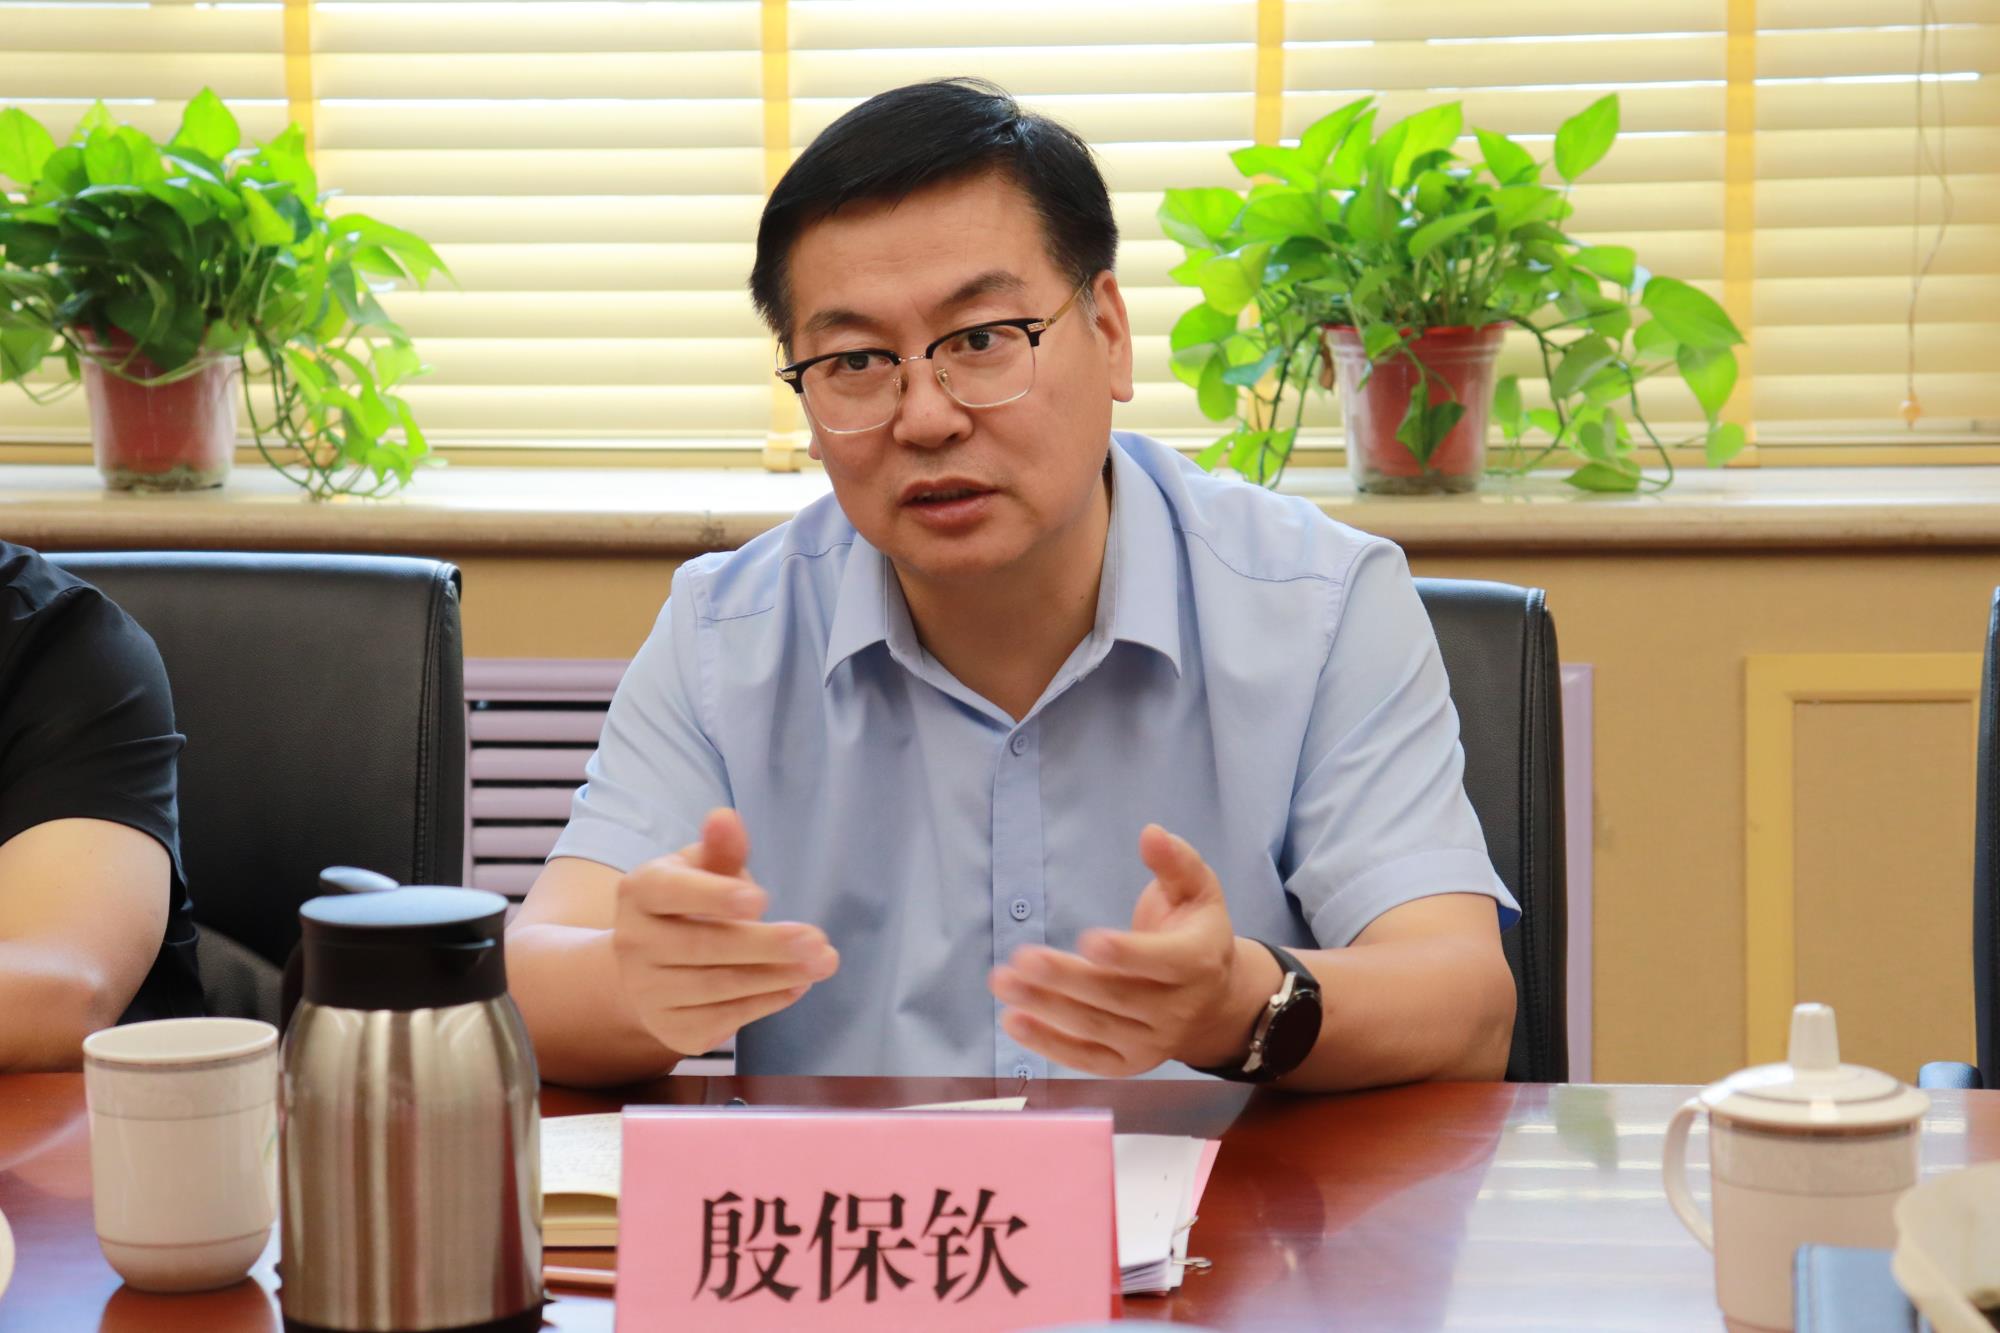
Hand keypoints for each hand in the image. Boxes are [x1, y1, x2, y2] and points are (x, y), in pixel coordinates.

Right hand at [611, 808, 839, 1058]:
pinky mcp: (670, 1028)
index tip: (761, 899)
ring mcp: (647, 991)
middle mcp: (634, 943)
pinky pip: (722, 1019)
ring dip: (776, 976)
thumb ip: (720, 848)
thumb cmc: (687, 904)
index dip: (714, 896)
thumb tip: (725, 817)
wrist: (650, 968)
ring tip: (822, 963)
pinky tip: (797, 986)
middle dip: (765, 944)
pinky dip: (765, 1004)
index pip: (671, 892)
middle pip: (702, 946)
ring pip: (717, 987)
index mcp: (640, 891)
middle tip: (816, 940)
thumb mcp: (702, 869)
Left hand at [988, 824, 1266, 1076]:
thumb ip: (1175, 861)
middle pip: (1116, 996)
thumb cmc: (1195, 933)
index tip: (1087, 939)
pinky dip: (1048, 1044)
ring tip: (1003, 983)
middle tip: (1020, 958)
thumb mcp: (1197, 890)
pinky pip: (1086, 1058)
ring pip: (1095, 1027)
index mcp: (1198, 962)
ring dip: (1045, 1008)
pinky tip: (1013, 1021)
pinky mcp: (1128, 1063)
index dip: (1126, 954)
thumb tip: (1151, 833)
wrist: (1216, 1002)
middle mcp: (1178, 1010)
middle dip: (1065, 979)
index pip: (1163, 962)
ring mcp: (1152, 1042)